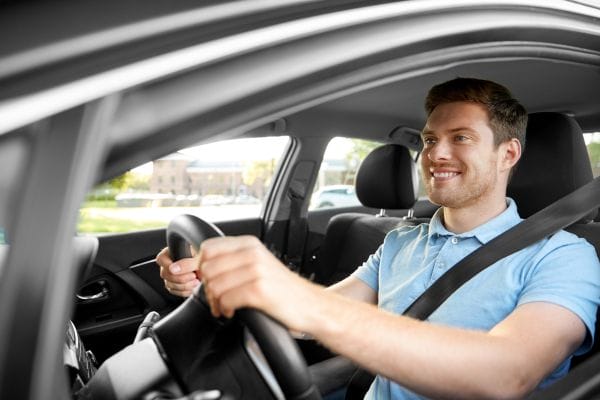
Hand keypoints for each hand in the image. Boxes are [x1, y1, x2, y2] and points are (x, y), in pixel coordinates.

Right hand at [155, 247, 200, 296]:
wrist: (209, 266)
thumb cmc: (203, 257)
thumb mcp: (198, 258)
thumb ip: (187, 263)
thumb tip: (173, 269)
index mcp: (170, 253)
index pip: (161, 259)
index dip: (168, 265)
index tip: (180, 269)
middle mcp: (168, 265)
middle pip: (165, 274)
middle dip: (181, 277)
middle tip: (194, 275)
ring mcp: (170, 276)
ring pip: (169, 284)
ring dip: (184, 285)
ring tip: (196, 281)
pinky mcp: (175, 286)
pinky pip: (175, 291)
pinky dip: (185, 291)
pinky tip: (193, 286)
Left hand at [199, 235, 319, 331]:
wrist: (310, 304)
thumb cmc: (282, 288)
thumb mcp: (258, 264)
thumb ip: (232, 260)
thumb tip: (198, 265)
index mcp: (250, 244)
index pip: (208, 248)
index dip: (198, 266)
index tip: (200, 280)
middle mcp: (253, 253)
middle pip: (208, 267)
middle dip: (206, 287)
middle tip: (215, 299)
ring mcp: (256, 270)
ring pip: (214, 285)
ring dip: (214, 301)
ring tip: (223, 307)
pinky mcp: (259, 290)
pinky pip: (226, 299)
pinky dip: (224, 309)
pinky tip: (232, 312)